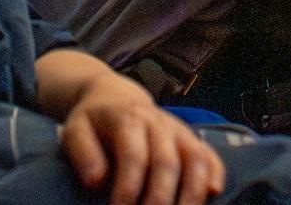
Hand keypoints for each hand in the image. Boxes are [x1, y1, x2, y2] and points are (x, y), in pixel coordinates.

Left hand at [61, 71, 225, 204]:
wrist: (115, 96)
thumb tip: (96, 181)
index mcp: (128, 119)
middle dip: (159, 198)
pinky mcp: (190, 137)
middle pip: (166, 162)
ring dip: (192, 193)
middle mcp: (158, 123)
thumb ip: (82, 154)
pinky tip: (215, 194)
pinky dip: (216, 173)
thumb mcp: (75, 130)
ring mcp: (178, 130)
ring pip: (194, 159)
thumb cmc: (94, 121)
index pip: (134, 155)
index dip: (128, 187)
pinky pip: (210, 153)